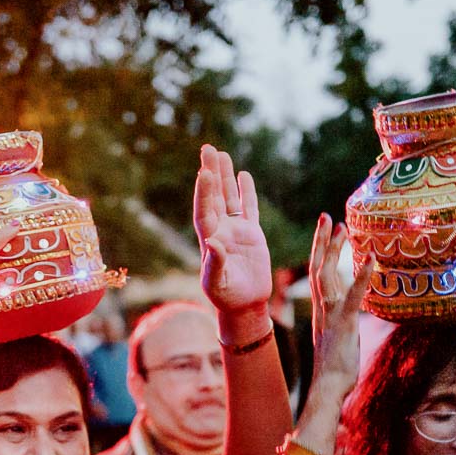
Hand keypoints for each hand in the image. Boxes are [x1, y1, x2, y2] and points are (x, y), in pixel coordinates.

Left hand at [193, 144, 271, 325]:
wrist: (244, 306)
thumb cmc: (227, 298)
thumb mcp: (217, 284)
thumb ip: (215, 264)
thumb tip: (214, 243)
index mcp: (210, 241)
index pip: (205, 211)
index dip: (204, 193)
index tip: (204, 171)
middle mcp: (220, 231)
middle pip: (214, 196)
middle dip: (211, 173)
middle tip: (207, 148)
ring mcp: (235, 231)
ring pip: (230, 197)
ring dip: (225, 176)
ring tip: (221, 153)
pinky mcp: (251, 235)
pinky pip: (248, 208)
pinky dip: (246, 192)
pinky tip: (243, 174)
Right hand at [305, 213, 372, 413]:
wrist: (327, 387)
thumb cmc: (334, 372)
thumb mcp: (337, 344)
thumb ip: (340, 330)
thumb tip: (345, 328)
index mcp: (321, 312)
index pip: (316, 275)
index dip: (319, 252)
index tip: (326, 231)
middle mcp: (322, 309)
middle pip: (317, 267)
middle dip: (322, 241)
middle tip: (327, 216)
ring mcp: (332, 315)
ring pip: (328, 274)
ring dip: (335, 249)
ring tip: (342, 226)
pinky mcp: (344, 323)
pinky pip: (352, 295)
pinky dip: (361, 276)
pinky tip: (371, 258)